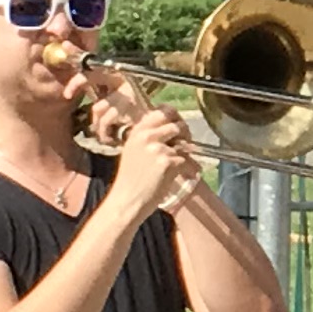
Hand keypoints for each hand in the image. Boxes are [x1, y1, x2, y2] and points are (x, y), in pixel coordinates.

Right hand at [97, 101, 199, 224]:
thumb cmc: (130, 178)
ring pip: (183, 143)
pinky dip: (182, 168)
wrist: (127, 199)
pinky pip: (185, 159)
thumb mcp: (133, 150)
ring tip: (172, 164)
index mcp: (137, 132)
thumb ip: (148, 136)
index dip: (174, 116)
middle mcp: (146, 136)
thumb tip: (173, 126)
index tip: (176, 125)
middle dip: (185, 133)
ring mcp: (157, 148)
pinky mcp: (167, 161)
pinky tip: (170, 176)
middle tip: (183, 144)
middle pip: (177, 124)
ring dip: (183, 153)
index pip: (162, 111)